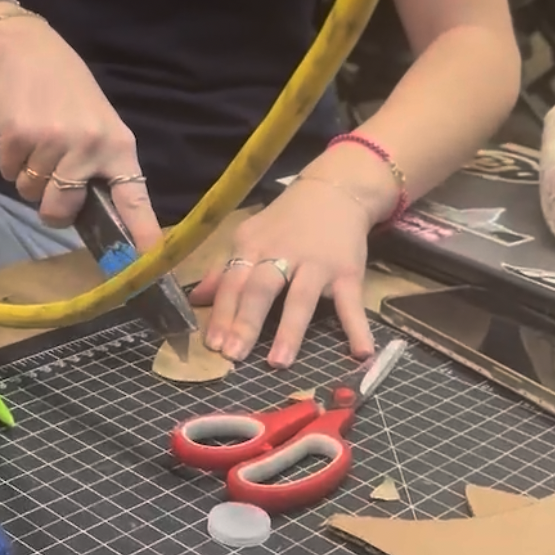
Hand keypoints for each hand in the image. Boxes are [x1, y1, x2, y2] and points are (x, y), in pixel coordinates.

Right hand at [0, 14, 162, 252]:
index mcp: (119, 147)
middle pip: (62, 210)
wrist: (29, 50)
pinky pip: (9, 173)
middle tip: (51, 180)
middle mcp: (90, 146)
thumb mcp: (100, 125)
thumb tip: (94, 217)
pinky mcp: (18, 135)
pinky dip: (10, 161)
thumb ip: (101, 167)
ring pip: (31, 193)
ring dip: (29, 177)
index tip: (148, 263)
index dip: (142, 234)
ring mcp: (53, 141)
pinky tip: (20, 133)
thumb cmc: (70, 94)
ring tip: (37, 141)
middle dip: (51, 207)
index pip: (134, 198)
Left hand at [191, 178, 373, 366]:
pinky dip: (357, 328)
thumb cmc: (286, 222)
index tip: (213, 345)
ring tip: (279, 363)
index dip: (222, 313)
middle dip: (246, 322)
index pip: (232, 282)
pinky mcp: (348, 272)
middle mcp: (282, 254)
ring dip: (290, 331)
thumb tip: (194, 299)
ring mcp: (317, 264)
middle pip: (260, 289)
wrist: (334, 192)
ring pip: (300, 298)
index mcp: (253, 246)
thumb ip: (224, 270)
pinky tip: (360, 352)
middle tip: (234, 356)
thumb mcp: (251, 237)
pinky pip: (351, 303)